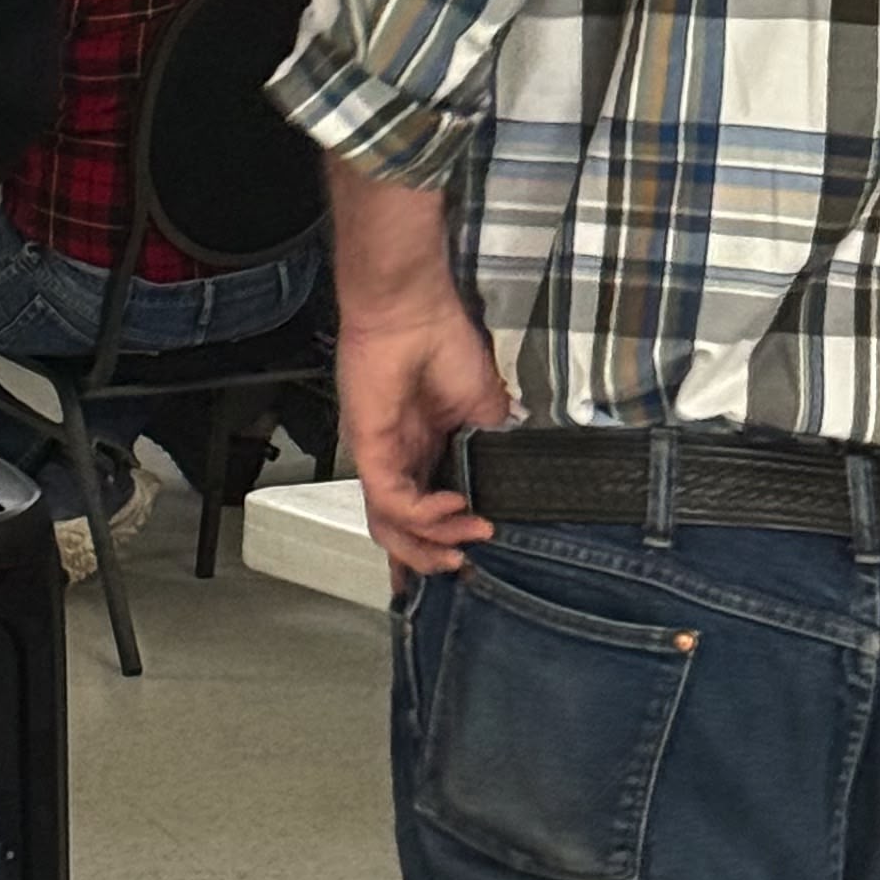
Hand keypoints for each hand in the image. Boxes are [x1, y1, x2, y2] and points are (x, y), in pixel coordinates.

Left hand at [339, 288, 511, 578]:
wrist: (414, 311)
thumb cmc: (446, 347)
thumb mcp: (486, 410)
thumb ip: (491, 452)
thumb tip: (510, 487)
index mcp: (421, 451)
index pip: (422, 512)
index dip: (434, 543)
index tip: (461, 568)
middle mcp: (396, 461)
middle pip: (399, 529)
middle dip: (429, 558)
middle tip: (463, 566)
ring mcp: (380, 457)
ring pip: (391, 524)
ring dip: (429, 543)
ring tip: (463, 547)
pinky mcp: (369, 449)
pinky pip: (390, 499)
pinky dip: (425, 513)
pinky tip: (457, 505)